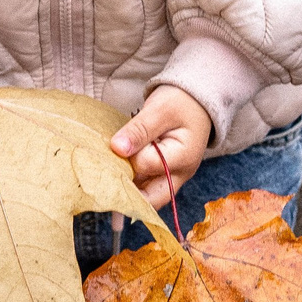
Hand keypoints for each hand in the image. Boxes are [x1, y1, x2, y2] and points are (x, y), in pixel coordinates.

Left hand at [110, 85, 210, 209]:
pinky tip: (117, 169)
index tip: (110, 147)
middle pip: (151, 200)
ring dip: (127, 188)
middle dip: (125, 193)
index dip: (124, 158)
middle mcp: (179, 175)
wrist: (196, 101)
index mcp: (182, 158)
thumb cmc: (181, 101)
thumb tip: (117, 148)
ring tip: (108, 172)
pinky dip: (131, 181)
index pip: (144, 166)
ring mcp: (172, 177)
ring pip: (146, 197)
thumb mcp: (160, 109)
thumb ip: (139, 129)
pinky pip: (145, 187)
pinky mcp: (163, 175)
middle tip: (104, 177)